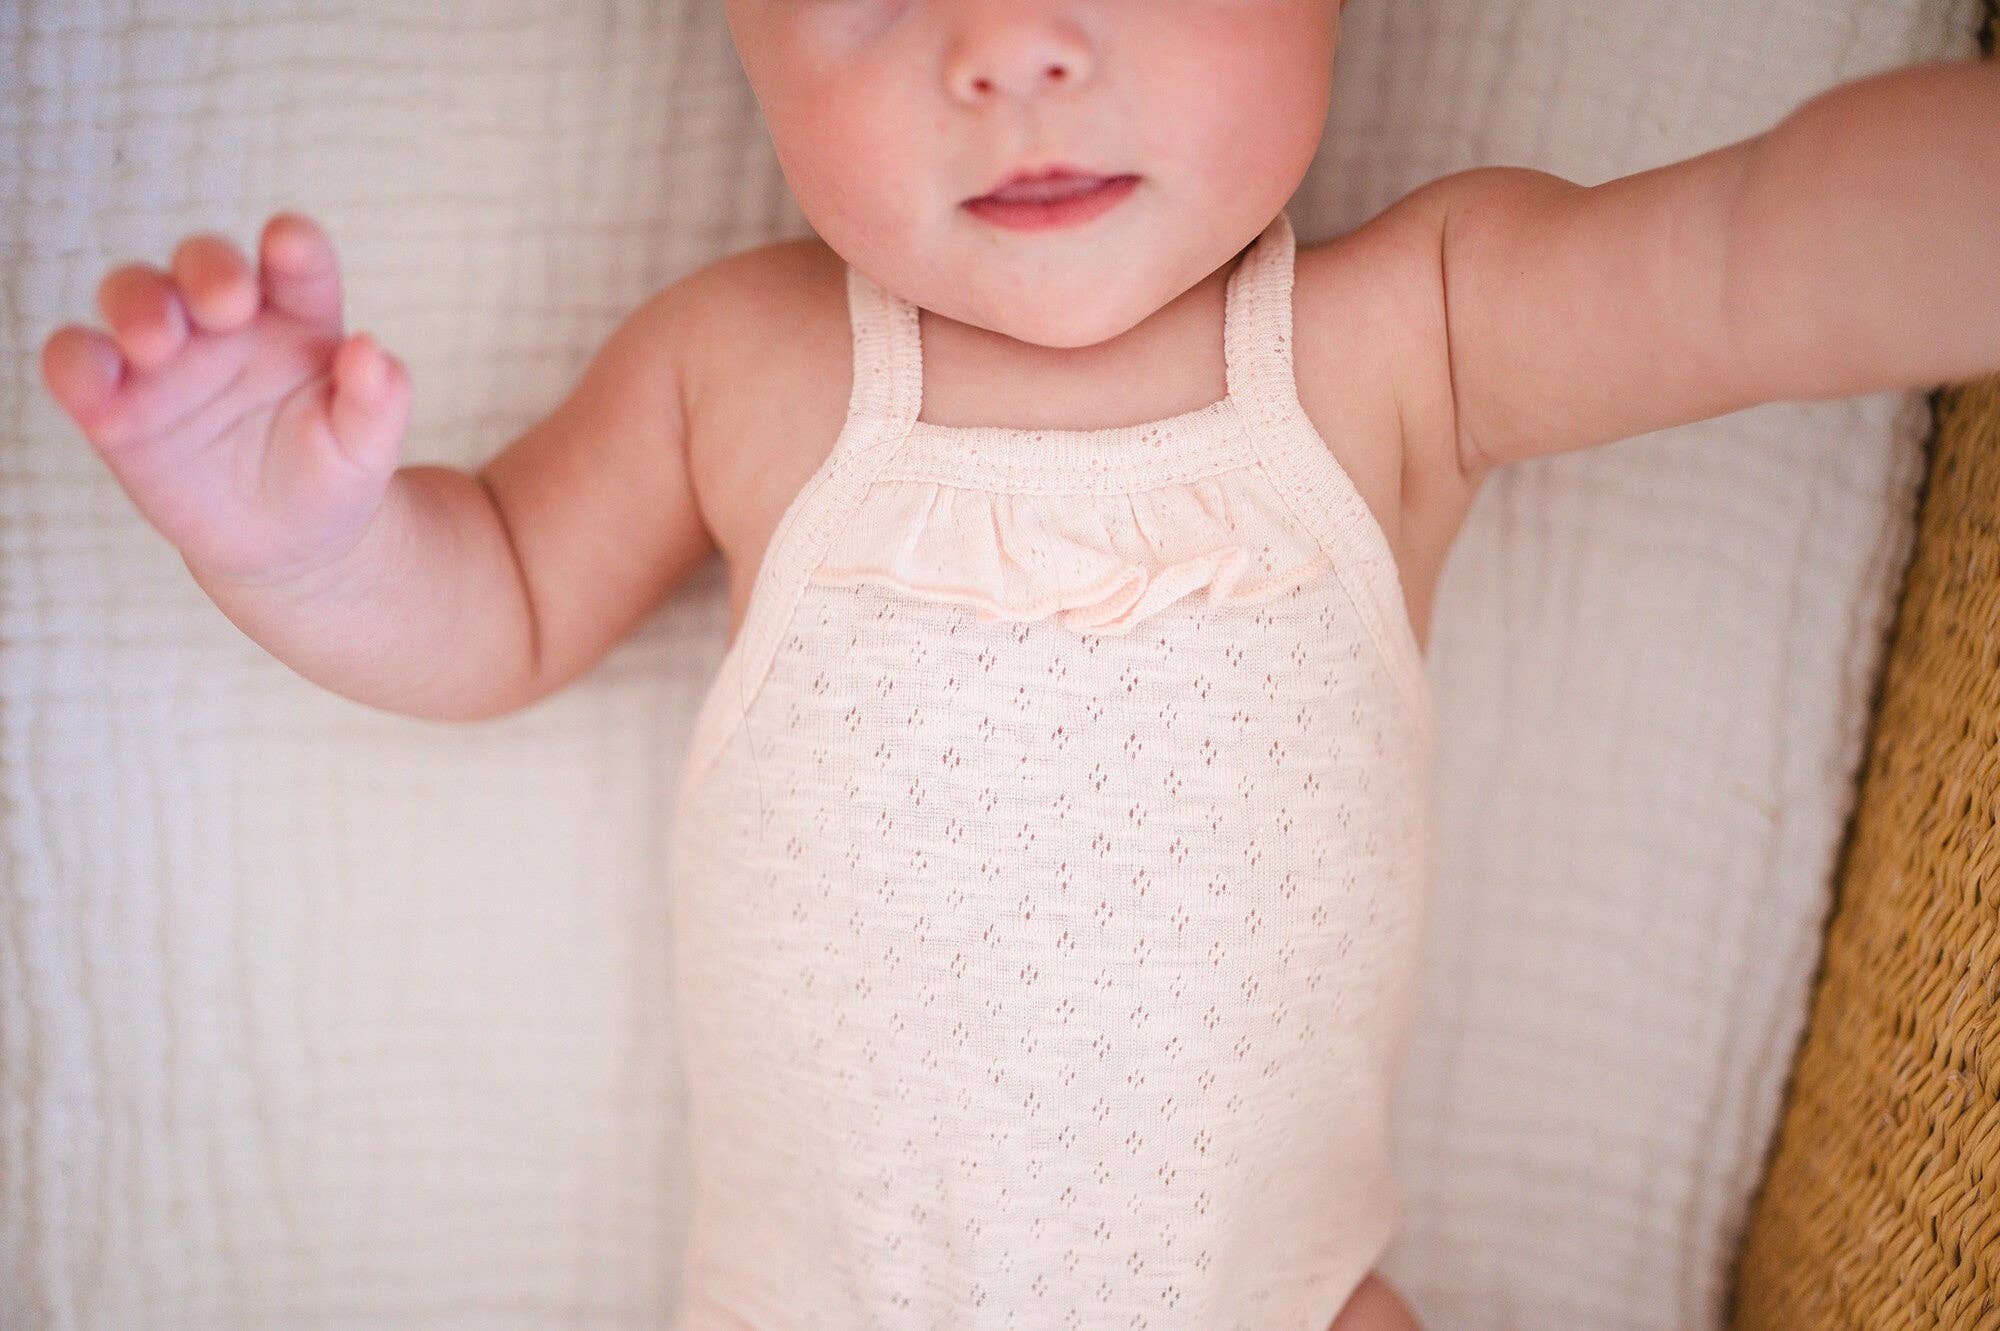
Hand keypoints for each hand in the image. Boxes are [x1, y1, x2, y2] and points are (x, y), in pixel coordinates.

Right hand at [39, 212, 410, 586]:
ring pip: (133, 293)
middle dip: (208, 268)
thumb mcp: (367, 445)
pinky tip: (94, 387)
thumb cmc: (331, 473)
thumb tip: (371, 351)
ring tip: (155, 343)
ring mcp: (166, 354)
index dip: (292, 245)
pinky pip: (79, 362)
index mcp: (300, 313)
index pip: (297, 260)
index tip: (289, 245)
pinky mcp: (114, 400)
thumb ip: (378, 399)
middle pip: (205, 261)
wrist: (286, 541)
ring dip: (137, 304)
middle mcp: (228, 318)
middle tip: (223, 303)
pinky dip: (76, 364)